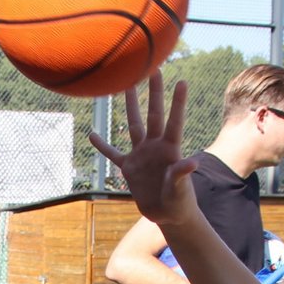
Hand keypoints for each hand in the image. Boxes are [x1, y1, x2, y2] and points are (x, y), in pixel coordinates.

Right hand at [88, 72, 200, 228]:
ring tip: (124, 85)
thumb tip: (191, 163)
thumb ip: (182, 175)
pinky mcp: (129, 167)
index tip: (182, 81)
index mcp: (170, 150)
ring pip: (133, 125)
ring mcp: (141, 155)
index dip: (177, 103)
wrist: (168, 215)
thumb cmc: (179, 202)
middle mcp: (155, 146)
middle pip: (152, 114)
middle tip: (153, 68)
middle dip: (153, 92)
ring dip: (129, 105)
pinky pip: (113, 154)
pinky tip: (92, 134)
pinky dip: (102, 146)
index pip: (173, 122)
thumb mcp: (180, 190)